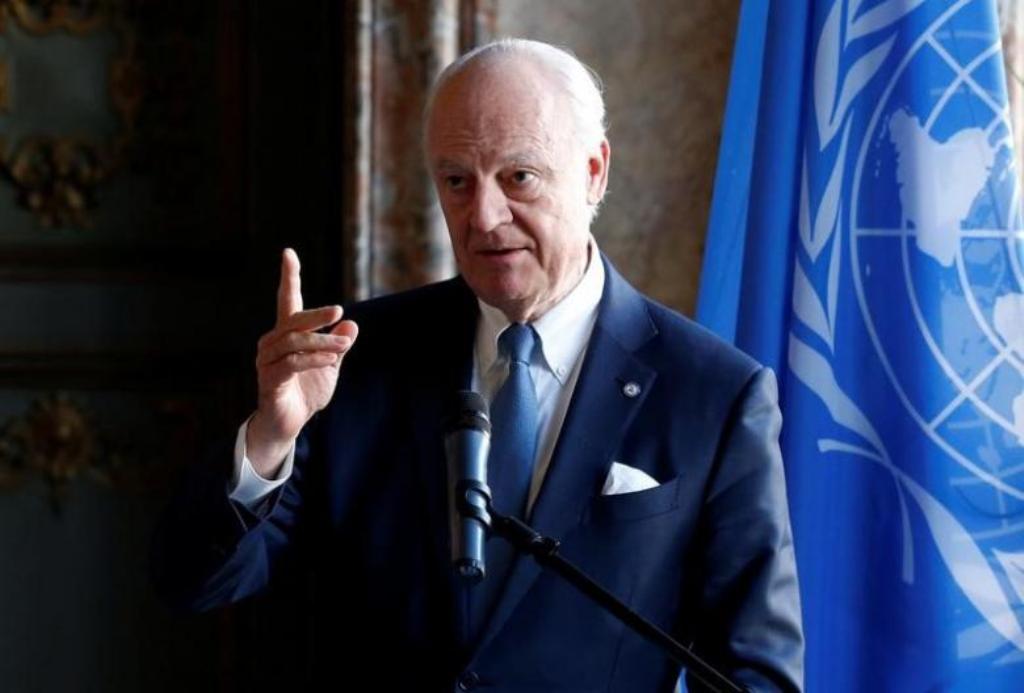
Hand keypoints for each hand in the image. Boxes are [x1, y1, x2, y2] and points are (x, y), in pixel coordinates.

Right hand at [247, 248, 357, 475]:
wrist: (288, 424)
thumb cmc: (306, 392)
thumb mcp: (330, 366)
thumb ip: (338, 346)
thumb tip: (352, 324)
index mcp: (287, 334)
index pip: (287, 300)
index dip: (289, 277)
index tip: (288, 253)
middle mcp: (272, 343)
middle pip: (293, 319)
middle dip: (317, 315)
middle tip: (339, 310)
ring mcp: (267, 361)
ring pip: (294, 342)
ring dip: (322, 342)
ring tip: (343, 346)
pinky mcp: (269, 379)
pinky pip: (292, 363)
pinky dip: (313, 359)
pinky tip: (330, 360)